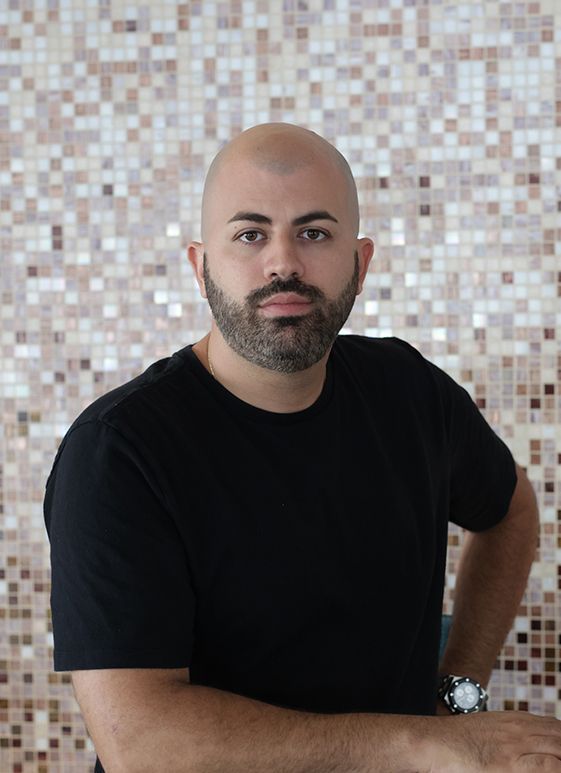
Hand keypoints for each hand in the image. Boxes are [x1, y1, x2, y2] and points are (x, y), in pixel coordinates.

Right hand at [427, 711, 560, 770]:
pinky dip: (556, 768)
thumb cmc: (458, 740)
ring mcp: (515, 746)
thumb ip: (510, 733)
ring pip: (559, 751)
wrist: (435, 741)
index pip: (555, 726)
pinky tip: (555, 770)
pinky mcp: (509, 764)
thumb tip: (527, 748)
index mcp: (515, 719)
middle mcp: (519, 729)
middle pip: (559, 736)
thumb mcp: (489, 728)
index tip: (560, 751)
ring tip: (559, 765)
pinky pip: (547, 767)